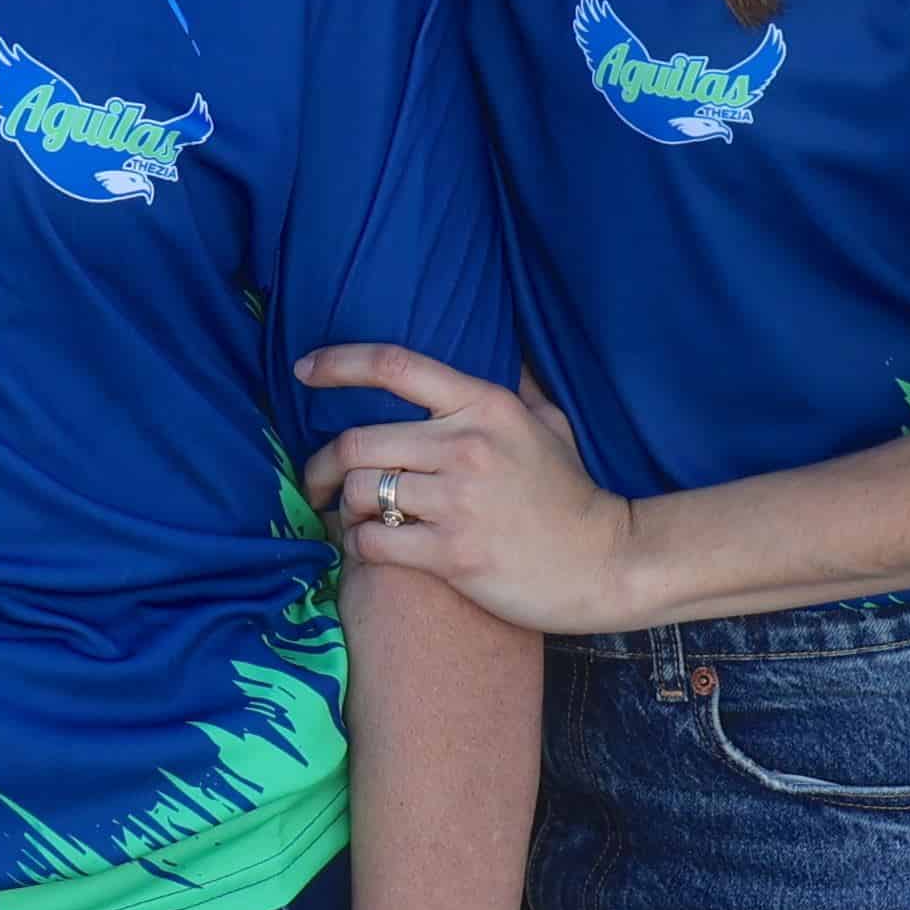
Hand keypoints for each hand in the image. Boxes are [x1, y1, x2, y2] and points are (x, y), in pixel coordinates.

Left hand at [298, 348, 648, 634]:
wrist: (606, 563)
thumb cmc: (570, 494)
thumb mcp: (549, 423)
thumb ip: (517, 385)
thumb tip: (503, 345)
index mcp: (484, 405)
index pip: (395, 365)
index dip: (339, 363)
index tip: (303, 370)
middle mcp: (467, 445)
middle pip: (357, 440)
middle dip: (321, 464)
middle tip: (317, 482)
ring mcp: (459, 500)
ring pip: (360, 491)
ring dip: (342, 509)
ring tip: (349, 519)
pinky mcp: (453, 553)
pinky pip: (373, 541)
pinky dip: (358, 545)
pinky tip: (369, 548)